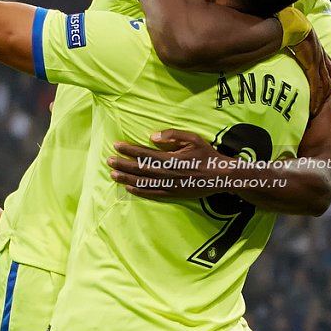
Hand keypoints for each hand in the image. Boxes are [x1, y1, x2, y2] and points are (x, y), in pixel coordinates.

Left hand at [107, 130, 223, 200]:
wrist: (221, 176)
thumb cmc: (206, 155)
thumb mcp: (192, 139)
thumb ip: (172, 136)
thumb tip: (152, 137)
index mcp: (170, 159)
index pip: (143, 154)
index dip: (128, 150)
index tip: (116, 145)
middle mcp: (166, 173)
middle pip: (139, 169)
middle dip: (122, 165)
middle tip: (108, 161)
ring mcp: (169, 185)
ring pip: (143, 182)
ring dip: (126, 179)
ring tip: (113, 175)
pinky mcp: (173, 194)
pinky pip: (152, 193)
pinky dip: (139, 191)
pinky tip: (129, 188)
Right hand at [287, 30, 330, 115]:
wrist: (293, 24)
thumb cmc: (289, 28)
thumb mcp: (293, 38)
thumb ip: (291, 45)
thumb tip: (280, 47)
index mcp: (318, 51)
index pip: (328, 70)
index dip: (326, 81)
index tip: (322, 93)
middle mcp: (321, 57)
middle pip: (329, 80)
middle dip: (326, 94)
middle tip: (320, 106)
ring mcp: (318, 61)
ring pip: (325, 84)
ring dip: (321, 98)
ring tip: (315, 110)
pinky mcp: (312, 65)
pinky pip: (316, 83)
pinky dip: (315, 96)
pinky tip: (312, 105)